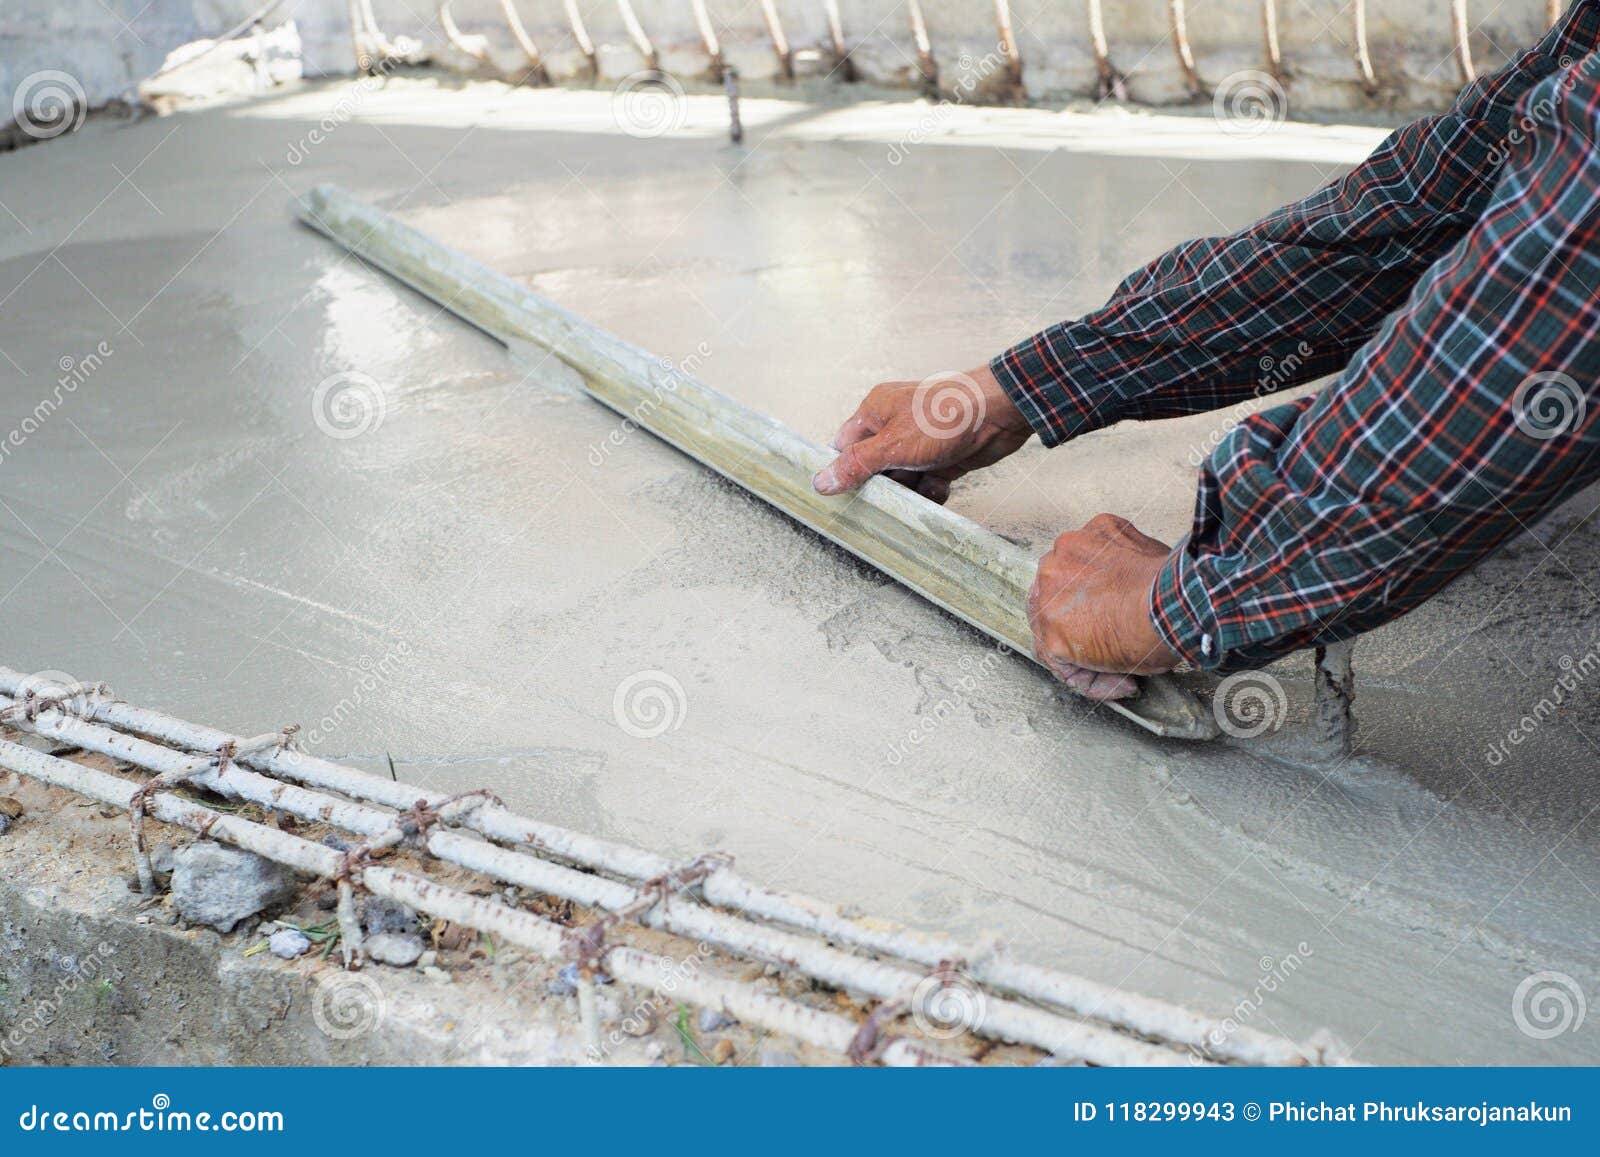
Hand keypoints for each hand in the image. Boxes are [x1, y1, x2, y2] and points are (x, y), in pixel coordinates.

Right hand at [812, 364, 1031, 502]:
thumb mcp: (892, 445)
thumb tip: (821, 482)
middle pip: (873, 468)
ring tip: (915, 495)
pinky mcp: (943, 459)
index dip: (843, 471)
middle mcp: (895, 426)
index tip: (842, 496)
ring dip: (908, 493)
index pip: (845, 446)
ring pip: (902, 479)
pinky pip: (926, 483)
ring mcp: (920, 444)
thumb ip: (857, 465)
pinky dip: (931, 492)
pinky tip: (938, 489)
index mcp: (875, 412)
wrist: (999, 413)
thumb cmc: (944, 416)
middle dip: (880, 487)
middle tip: (883, 503)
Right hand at [1027, 514, 1181, 700]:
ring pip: (1069, 565)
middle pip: (1051, 599)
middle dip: (1073, 610)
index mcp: (1049, 629)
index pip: (1048, 641)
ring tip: (1118, 589)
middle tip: (1101, 619)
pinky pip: (1096, 542)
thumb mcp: (1112, 670)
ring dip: (1085, 576)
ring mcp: (1069, 551)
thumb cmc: (1150, 638)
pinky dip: (1109, 553)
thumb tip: (1092, 661)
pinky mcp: (1097, 528)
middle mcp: (1048, 586)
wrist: (1176, 603)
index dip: (1072, 649)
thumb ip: (1088, 662)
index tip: (1092, 654)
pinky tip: (1129, 567)